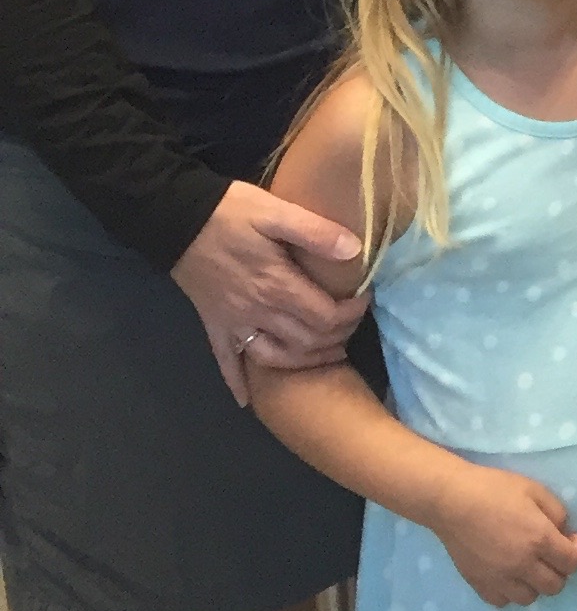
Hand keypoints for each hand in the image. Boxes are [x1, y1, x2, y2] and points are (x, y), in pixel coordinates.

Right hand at [171, 181, 366, 403]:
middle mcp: (257, 312)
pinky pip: (226, 362)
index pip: (326, 317)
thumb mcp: (276, 211)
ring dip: (303, 362)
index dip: (352, 314)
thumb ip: (316, 232)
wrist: (177, 219)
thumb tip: (355, 250)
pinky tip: (248, 399)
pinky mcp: (213, 324)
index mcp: (277, 286)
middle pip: (306, 342)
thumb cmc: (231, 212)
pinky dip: (238, 383)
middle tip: (352, 324)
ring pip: (274, 358)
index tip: (365, 299)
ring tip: (326, 354)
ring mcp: (233, 323)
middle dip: (337, 338)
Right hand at [434, 466, 576, 606]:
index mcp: (539, 539)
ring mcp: (499, 579)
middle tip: (552, 554)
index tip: (571, 539)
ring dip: (535, 584)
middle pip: (555, 586)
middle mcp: (522, 565)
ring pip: (530, 598)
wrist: (452, 501)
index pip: (572, 562)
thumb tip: (564, 533)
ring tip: (529, 566)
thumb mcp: (535, 490)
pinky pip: (503, 602)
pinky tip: (508, 574)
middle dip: (560, 570)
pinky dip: (510, 592)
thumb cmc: (495, 489)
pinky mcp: (479, 585)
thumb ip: (557, 513)